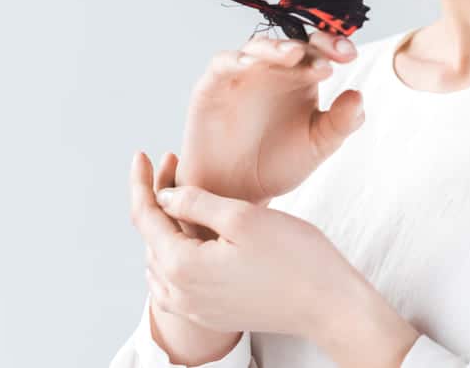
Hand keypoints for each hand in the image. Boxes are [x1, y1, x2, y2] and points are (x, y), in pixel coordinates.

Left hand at [132, 150, 360, 339]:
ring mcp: (196, 308)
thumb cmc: (295, 259)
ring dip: (165, 228)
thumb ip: (196, 203)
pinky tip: (193, 238)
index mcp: (182, 266)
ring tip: (181, 196)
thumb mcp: (243, 217)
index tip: (141, 155)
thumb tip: (164, 196)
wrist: (328, 305)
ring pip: (162, 261)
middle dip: (155, 200)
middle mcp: (181, 293)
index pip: (145, 217)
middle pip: (152, 238)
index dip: (142, 181)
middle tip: (172, 165)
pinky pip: (177, 281)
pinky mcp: (214, 314)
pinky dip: (176, 254)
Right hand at [177, 31, 364, 208]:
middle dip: (309, 45)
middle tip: (326, 56)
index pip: (319, 50)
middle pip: (291, 43)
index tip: (350, 55)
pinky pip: (222, 64)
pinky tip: (250, 66)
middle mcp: (273, 70)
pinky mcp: (213, 86)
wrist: (237, 192)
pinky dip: (235, 61)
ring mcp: (242, 74)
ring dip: (275, 48)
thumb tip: (359, 96)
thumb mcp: (317, 146)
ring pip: (258, 48)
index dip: (333, 46)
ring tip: (293, 54)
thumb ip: (340, 122)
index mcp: (301, 77)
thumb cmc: (277, 164)